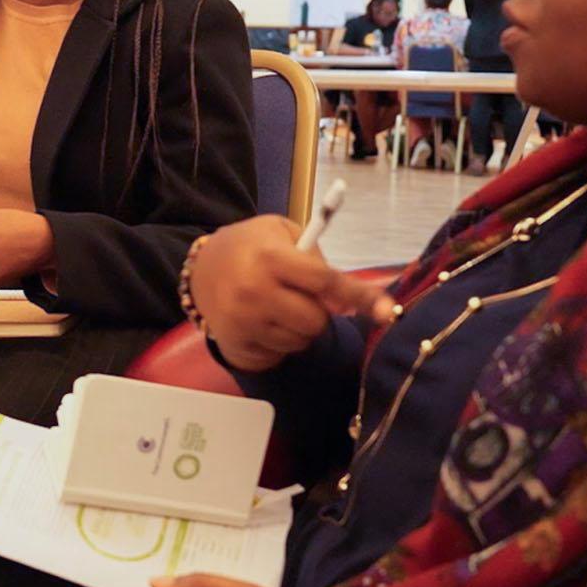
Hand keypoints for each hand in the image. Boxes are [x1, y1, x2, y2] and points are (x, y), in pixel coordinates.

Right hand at [188, 216, 391, 371]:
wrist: (200, 268)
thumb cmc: (251, 246)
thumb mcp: (282, 232)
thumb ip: (316, 260)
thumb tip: (352, 300)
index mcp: (270, 258)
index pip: (325, 282)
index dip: (358, 296)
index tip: (385, 310)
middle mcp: (254, 292)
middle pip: (316, 320)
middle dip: (318, 311)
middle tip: (300, 297)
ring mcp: (243, 322)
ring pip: (300, 341)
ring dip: (299, 329)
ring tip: (278, 308)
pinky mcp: (234, 345)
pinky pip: (278, 354)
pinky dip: (279, 342)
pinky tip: (261, 323)